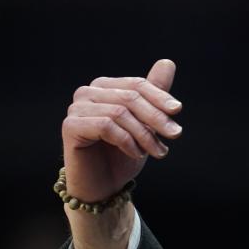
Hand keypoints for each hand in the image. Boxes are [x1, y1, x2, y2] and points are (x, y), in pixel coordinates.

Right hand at [61, 59, 182, 202]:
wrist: (104, 186)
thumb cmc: (123, 154)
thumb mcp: (145, 124)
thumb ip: (154, 94)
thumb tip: (168, 62)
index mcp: (104, 87)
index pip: (136, 85)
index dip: (159, 96)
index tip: (177, 111)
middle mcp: (87, 93)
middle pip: (130, 97)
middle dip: (156, 117)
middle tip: (175, 135)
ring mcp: (76, 108)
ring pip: (120, 113)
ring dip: (145, 134)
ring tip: (158, 151)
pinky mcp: (71, 126)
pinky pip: (106, 126)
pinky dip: (127, 141)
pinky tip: (136, 153)